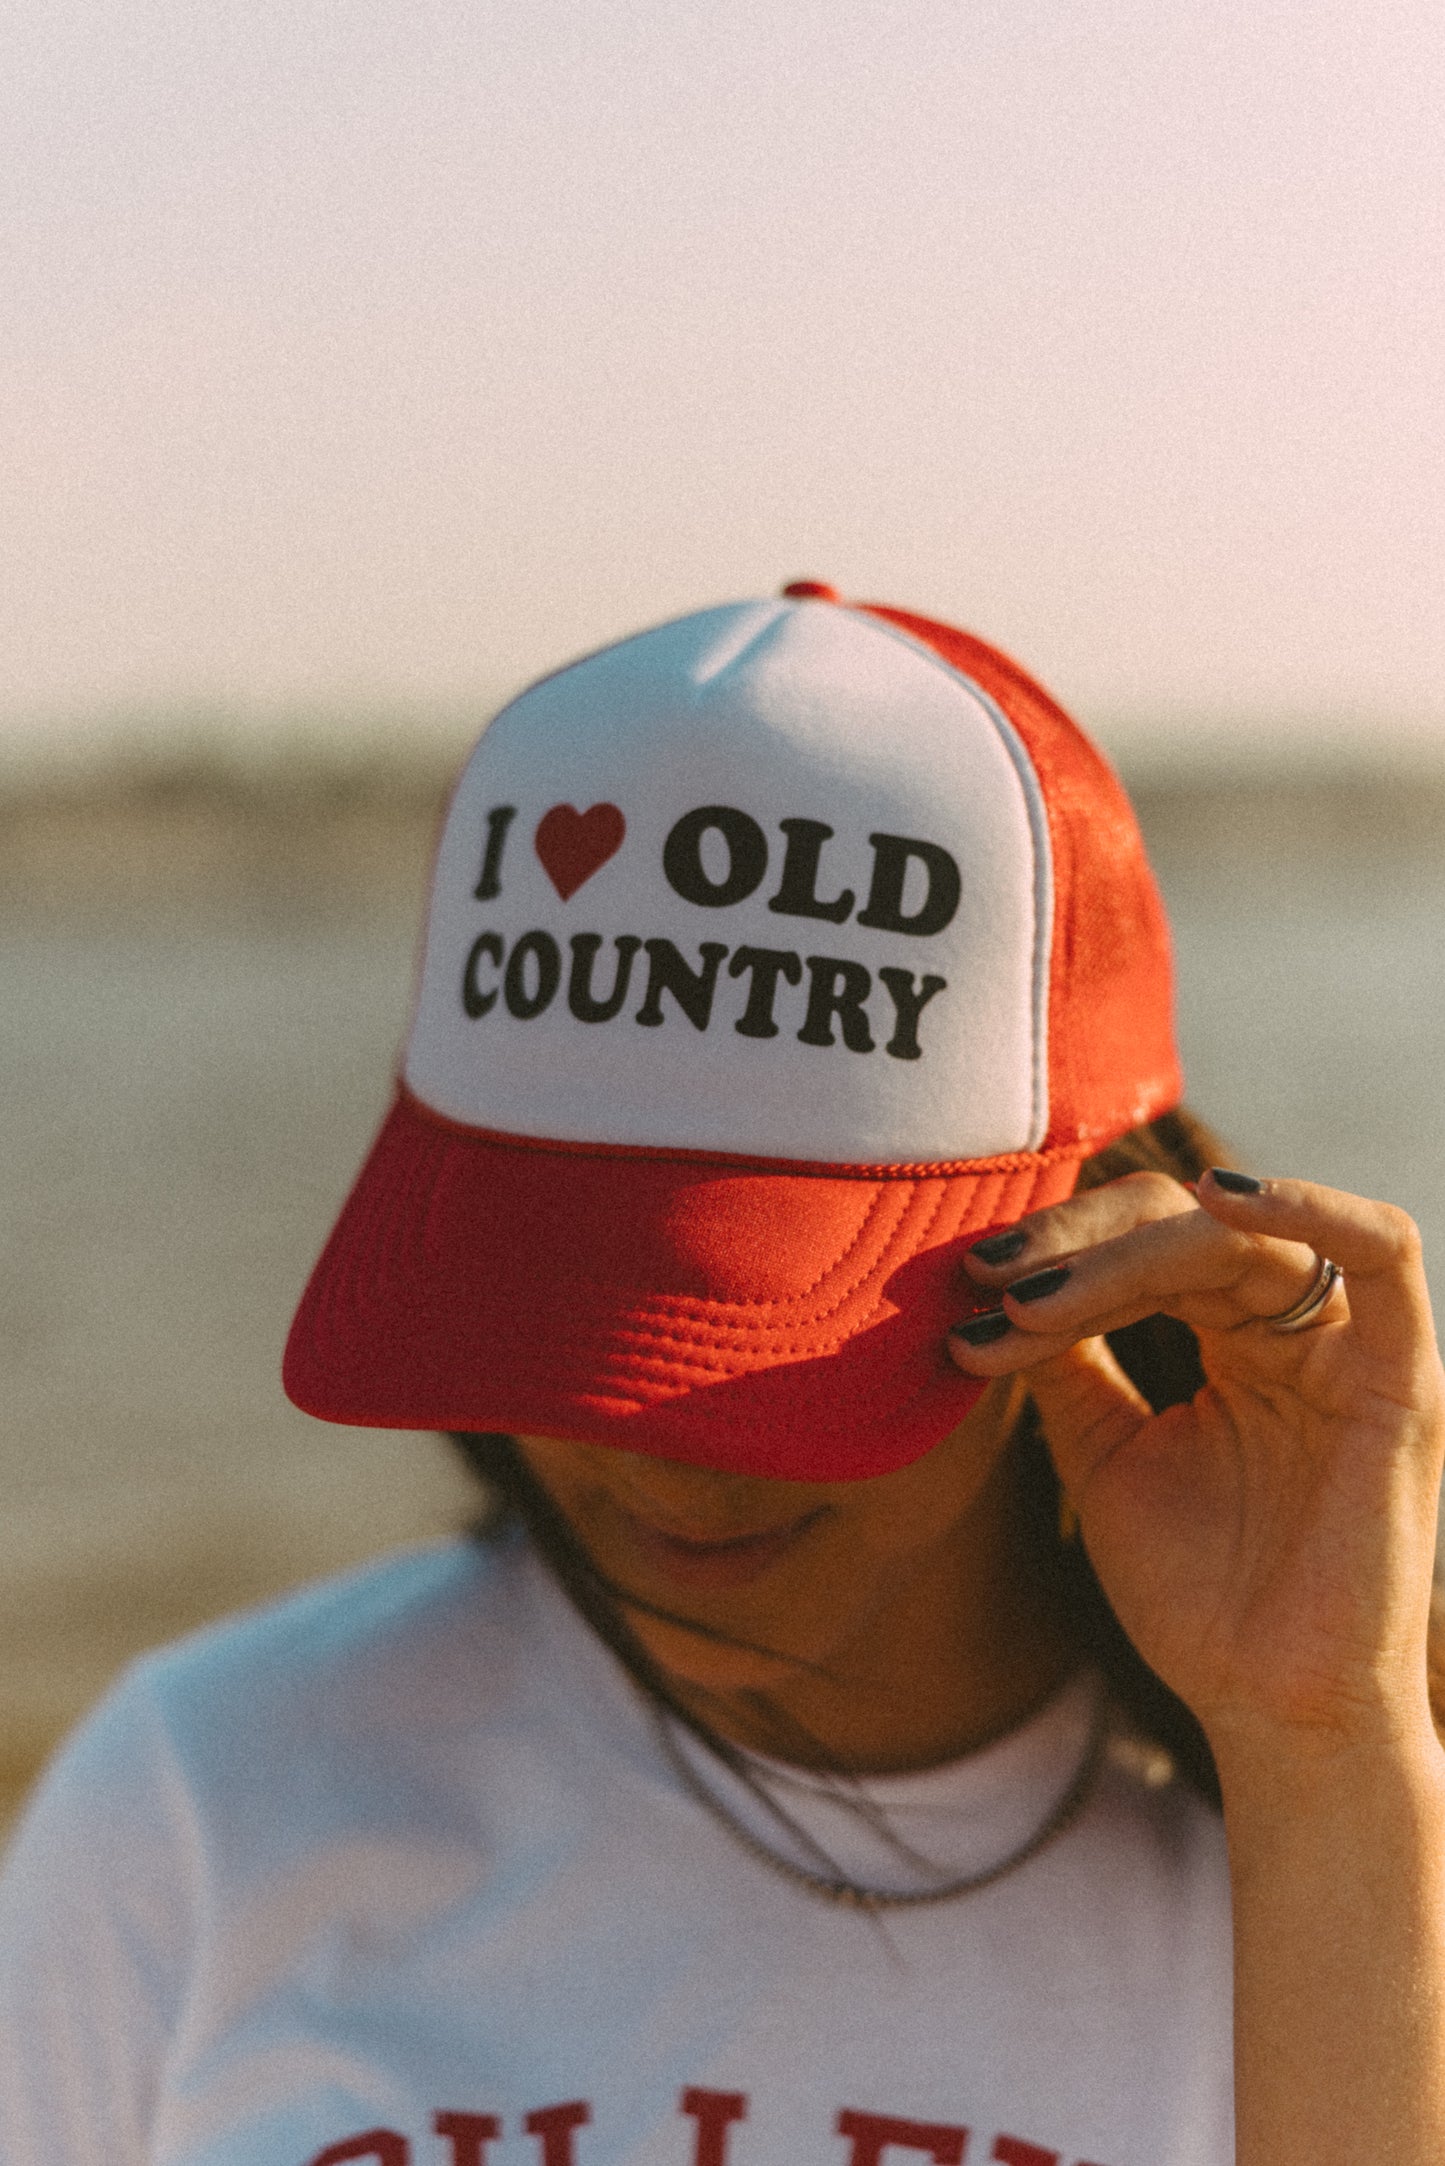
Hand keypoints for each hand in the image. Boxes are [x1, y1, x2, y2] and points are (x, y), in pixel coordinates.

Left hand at [949, 1169, 1444, 1767]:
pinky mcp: (1400, 1379)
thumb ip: (1070, 1365)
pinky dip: (1311, 1207)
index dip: (1058, 1250)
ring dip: (1130, 1252)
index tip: (969, 1287)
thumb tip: (995, 1283)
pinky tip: (1218, 1197)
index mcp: (1234, 1337)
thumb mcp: (1106, 1455)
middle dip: (1076, 1243)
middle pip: (1183, 1225)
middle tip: (990, 1276)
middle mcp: (1295, 1328)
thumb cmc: (1198, 1596)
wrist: (1268, 1712)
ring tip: (1040, 1290)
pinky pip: (1386, 1255)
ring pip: (1243, 1239)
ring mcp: (1350, 1347)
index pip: (1144, 1244)